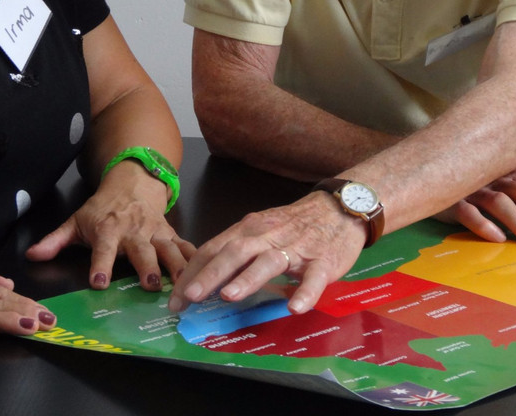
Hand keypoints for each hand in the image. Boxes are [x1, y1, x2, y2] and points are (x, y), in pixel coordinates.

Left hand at [25, 163, 194, 291]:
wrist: (133, 183)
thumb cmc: (102, 208)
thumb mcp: (76, 221)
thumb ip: (55, 241)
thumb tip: (31, 256)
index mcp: (108, 229)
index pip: (103, 249)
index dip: (100, 265)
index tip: (98, 283)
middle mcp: (134, 231)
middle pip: (141, 251)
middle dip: (147, 267)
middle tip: (150, 286)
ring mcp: (155, 232)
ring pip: (168, 249)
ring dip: (175, 266)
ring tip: (181, 283)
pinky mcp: (170, 234)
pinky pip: (185, 246)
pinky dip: (194, 258)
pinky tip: (202, 272)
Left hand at [168, 193, 365, 316]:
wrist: (340, 207)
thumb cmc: (295, 223)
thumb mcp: (261, 229)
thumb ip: (236, 248)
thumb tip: (202, 277)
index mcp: (249, 229)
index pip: (214, 249)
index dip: (193, 273)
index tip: (176, 299)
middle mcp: (268, 236)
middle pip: (235, 252)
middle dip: (211, 275)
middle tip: (190, 297)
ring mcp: (296, 248)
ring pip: (269, 262)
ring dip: (248, 278)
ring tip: (230, 296)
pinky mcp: (323, 261)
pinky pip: (313, 278)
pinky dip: (304, 293)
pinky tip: (294, 307)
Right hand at [436, 170, 515, 245]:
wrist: (432, 176)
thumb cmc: (477, 187)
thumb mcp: (512, 186)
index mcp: (512, 175)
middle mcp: (495, 179)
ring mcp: (473, 189)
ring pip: (500, 202)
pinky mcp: (451, 201)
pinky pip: (467, 212)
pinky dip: (483, 224)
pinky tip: (498, 238)